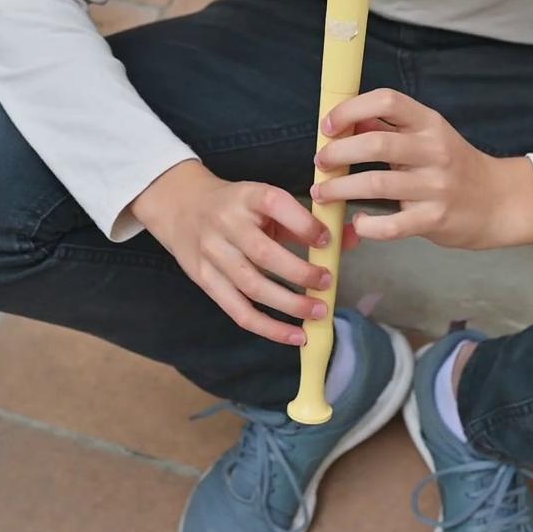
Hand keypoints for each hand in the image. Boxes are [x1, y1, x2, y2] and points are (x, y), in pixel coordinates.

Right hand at [132, 160, 359, 345]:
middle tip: (328, 284)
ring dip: (289, 305)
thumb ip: (308, 221)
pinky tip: (295, 336)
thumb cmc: (237, 206)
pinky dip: (269, 328)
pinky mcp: (205, 280)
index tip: (327, 241)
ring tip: (319, 313)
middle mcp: (225, 223)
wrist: (180, 206)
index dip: (304, 224)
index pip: (275, 204)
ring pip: (252, 286)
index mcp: (247, 195)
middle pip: (263, 253)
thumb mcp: (267, 202)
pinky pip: (238, 311)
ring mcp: (212, 254)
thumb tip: (351, 238)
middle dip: (300, 272)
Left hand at [311, 89, 532, 250]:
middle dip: (337, 152)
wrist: (499, 202)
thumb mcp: (430, 137)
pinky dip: (368, 225)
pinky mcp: (435, 219)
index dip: (351, 109)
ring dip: (341, 189)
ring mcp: (436, 186)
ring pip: (377, 184)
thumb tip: (347, 121)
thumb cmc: (456, 168)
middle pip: (376, 142)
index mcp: (430, 124)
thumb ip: (391, 128)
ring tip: (323, 193)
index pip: (387, 101)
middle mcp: (434, 150)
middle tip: (321, 162)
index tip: (328, 126)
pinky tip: (358, 222)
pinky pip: (392, 225)